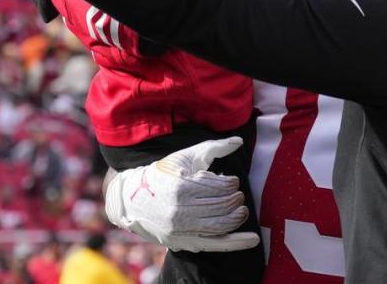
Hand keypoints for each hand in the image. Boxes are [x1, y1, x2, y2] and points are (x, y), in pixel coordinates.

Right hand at [104, 136, 259, 252]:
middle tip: (237, 194)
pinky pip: (214, 244)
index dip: (231, 183)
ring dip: (236, 216)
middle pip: (223, 206)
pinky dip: (236, 243)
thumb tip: (239, 141)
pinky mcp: (182, 242)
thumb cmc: (165, 173)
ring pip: (221, 225)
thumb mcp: (187, 156)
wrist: (133, 199)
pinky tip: (253, 240)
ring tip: (240, 209)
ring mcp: (180, 229)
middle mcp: (180, 211)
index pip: (221, 187)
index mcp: (182, 187)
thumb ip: (214, 148)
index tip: (231, 181)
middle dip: (235, 199)